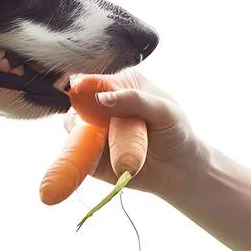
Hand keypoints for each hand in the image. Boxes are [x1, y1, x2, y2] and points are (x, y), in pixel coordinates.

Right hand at [62, 69, 208, 197]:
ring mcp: (94, 129)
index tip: (88, 103)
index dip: (85, 91)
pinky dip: (82, 156)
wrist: (178, 169)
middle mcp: (102, 104)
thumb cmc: (175, 132)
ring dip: (87, 138)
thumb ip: (134, 100)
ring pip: (72, 127)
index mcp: (120, 84)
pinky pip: (75, 152)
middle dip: (85, 117)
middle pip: (76, 104)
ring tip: (115, 148)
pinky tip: (101, 161)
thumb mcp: (164, 111)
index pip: (93, 81)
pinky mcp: (89, 153)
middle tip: (107, 131)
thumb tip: (101, 97)